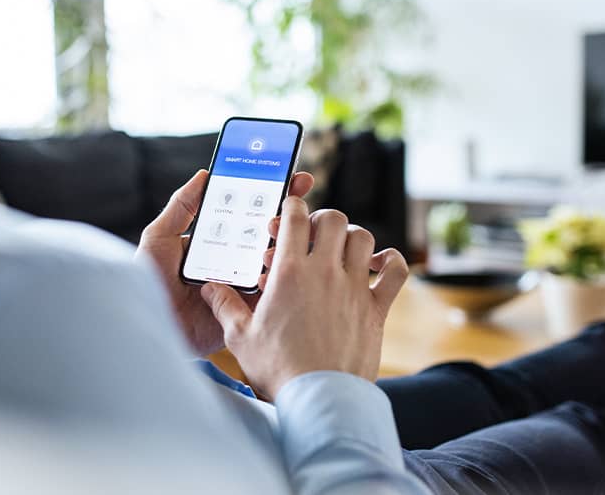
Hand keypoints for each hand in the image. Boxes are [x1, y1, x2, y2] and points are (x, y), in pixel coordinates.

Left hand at [135, 170, 314, 355]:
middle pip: (271, 234)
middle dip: (291, 214)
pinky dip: (279, 276)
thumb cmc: (148, 282)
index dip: (274, 195)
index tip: (293, 177)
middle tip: (296, 199)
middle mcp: (237, 260)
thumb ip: (181, 206)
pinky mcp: (249, 309)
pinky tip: (271, 263)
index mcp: (220, 241)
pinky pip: (273, 292)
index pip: (251, 214)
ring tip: (276, 230)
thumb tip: (204, 174)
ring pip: (277, 260)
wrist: (150, 324)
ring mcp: (245, 284)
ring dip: (286, 242)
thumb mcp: (160, 237)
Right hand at [200, 197, 408, 398]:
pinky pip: (395, 271)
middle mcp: (325, 273)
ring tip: (340, 250)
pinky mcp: (375, 309)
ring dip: (352, 237)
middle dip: (322, 220)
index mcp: (290, 273)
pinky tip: (378, 265)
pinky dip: (391, 261)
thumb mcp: (240, 337)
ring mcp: (354, 288)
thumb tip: (208, 288)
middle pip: (334, 219)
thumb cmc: (278, 369)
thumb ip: (225, 306)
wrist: (318, 399)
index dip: (292, 207)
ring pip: (364, 238)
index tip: (288, 212)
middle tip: (312, 235)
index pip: (296, 217)